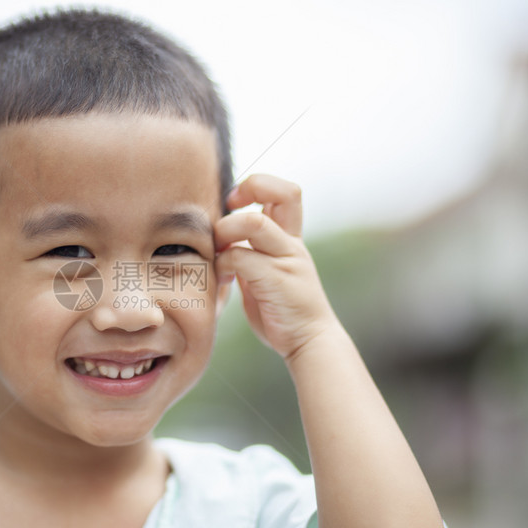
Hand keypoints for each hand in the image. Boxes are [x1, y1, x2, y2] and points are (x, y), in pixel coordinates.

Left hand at [215, 174, 338, 358]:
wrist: (309, 342)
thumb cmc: (282, 311)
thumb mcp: (265, 275)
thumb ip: (250, 256)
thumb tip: (220, 243)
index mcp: (291, 239)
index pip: (286, 193)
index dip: (258, 186)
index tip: (234, 203)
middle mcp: (292, 244)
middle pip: (283, 192)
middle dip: (250, 189)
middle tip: (229, 211)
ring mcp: (287, 261)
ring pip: (254, 223)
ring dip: (226, 231)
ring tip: (218, 251)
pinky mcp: (277, 281)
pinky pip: (241, 257)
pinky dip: (222, 263)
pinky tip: (222, 278)